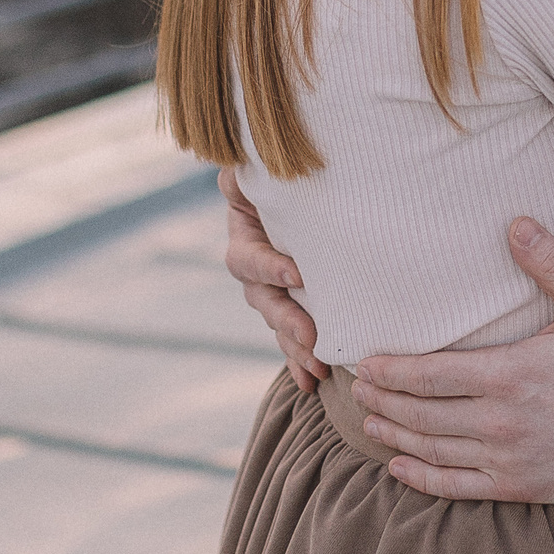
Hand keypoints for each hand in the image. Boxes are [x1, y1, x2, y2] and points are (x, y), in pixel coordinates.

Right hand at [220, 168, 321, 391]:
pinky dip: (300, 361)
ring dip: (296, 347)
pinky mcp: (295, 308)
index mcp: (246, 237)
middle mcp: (255, 271)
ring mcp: (272, 293)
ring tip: (318, 367)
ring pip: (279, 325)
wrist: (313, 196)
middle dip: (286, 320)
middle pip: (263, 301)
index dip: (268, 268)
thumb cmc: (290, 175)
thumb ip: (248, 171)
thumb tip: (235, 173)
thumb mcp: (266, 170)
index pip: (249, 258)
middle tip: (311, 335)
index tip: (297, 275)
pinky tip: (313, 382)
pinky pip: (294, 340)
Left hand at [350, 217, 553, 502]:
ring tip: (370, 421)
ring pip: (433, 450)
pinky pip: (457, 487)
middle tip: (357, 388)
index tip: (367, 363)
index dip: (392, 371)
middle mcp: (500, 422)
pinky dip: (423, 479)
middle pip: (421, 413)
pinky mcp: (520, 485)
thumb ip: (550, 264)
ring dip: (395, 435)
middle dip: (384, 400)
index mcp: (510, 374)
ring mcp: (508, 459)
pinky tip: (401, 468)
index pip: (430, 374)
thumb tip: (516, 221)